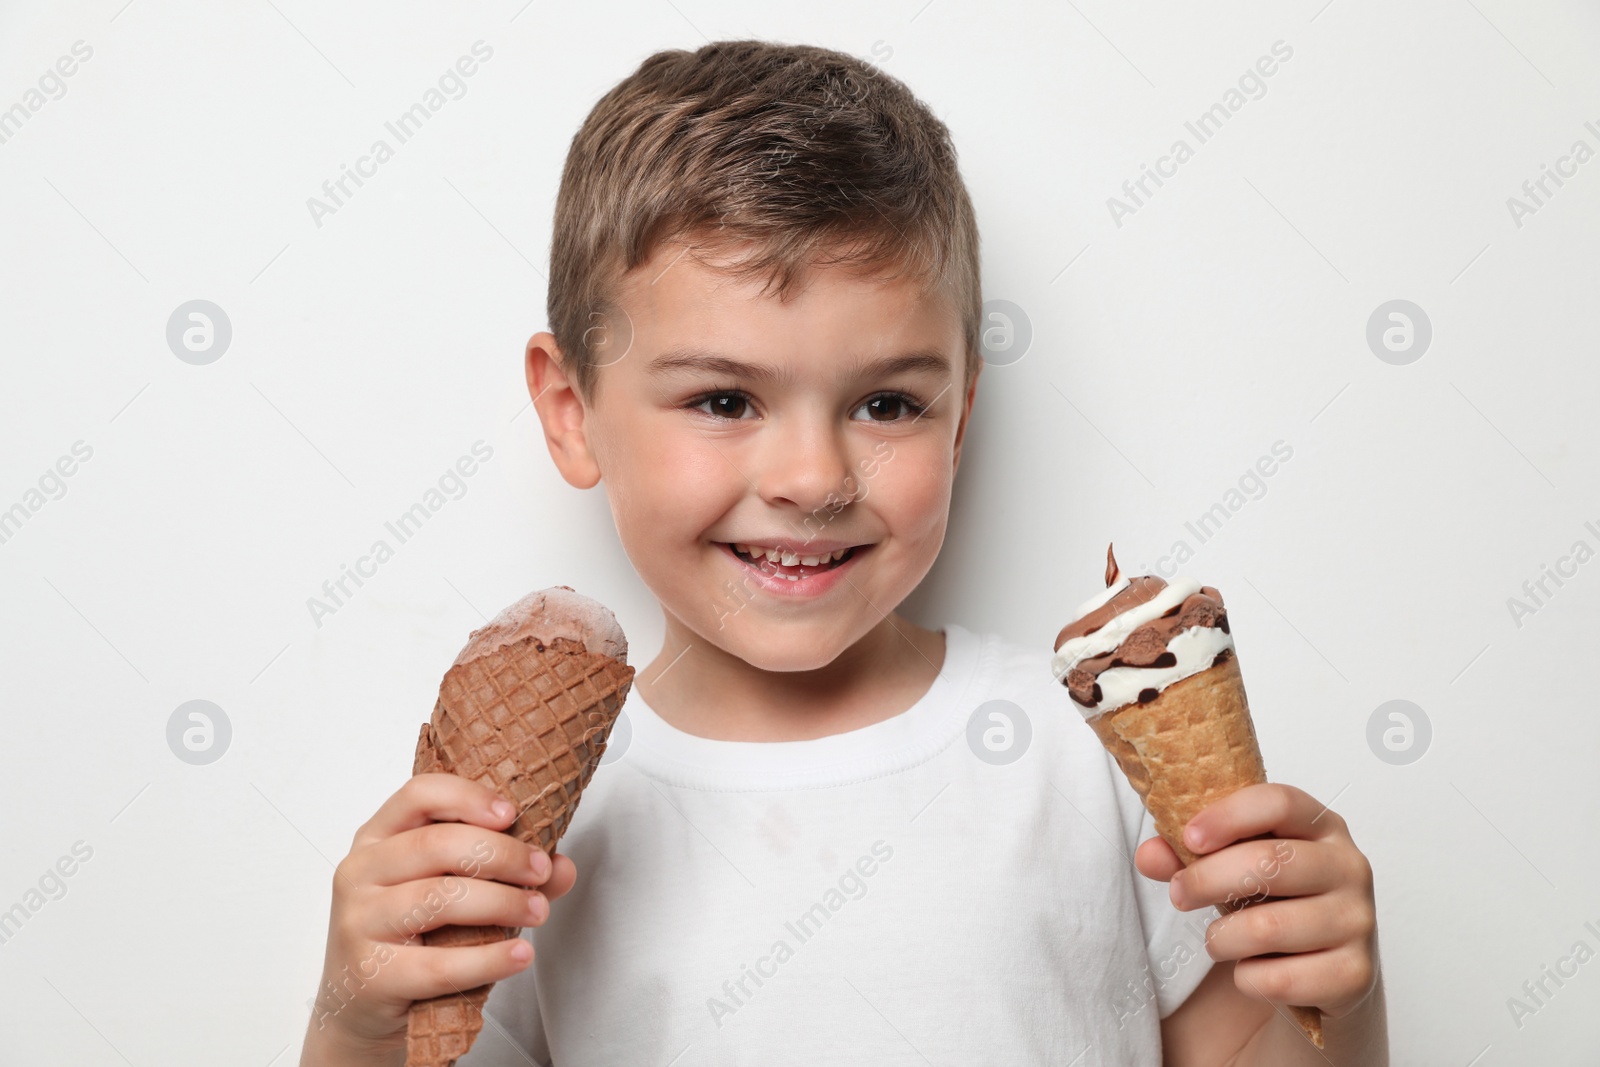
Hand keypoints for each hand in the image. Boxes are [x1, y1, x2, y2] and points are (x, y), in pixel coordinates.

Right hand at [306, 773, 578, 1055]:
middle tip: (540, 870)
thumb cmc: (410, 934)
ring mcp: (359, 923)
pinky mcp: (371, 975)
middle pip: (436, 845)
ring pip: (440, 899)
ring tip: (539, 910)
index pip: (419, 795)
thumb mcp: (449, 890)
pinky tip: (519, 954)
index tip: (513, 815)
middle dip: (502, 855)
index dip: (468, 798)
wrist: (361, 1004)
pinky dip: (489, 959)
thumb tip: (561, 867)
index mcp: (377, 837)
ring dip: (502, 902)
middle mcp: (360, 872)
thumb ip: (506, 872)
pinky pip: (439, 965)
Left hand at [1134, 783, 1377, 1018]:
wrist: (1324, 970)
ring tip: (1217, 940)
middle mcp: (1350, 866)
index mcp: (1320, 825)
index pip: (1279, 802)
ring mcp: (1358, 921)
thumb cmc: (1274, 902)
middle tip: (1178, 894)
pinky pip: (1279, 979)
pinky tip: (1250, 971)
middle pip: (1269, 863)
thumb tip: (1149, 855)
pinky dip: (1247, 979)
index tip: (1188, 838)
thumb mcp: (1233, 869)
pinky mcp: (1355, 974)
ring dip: (1222, 939)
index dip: (1229, 816)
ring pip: (1267, 927)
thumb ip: (1187, 856)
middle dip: (1207, 880)